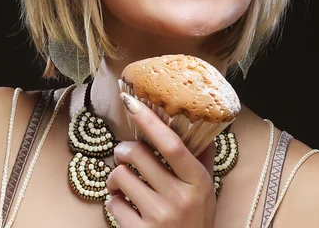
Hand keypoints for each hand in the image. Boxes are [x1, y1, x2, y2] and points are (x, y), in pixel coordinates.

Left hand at [105, 93, 215, 226]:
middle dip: (123, 150)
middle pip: (136, 154)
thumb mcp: (205, 190)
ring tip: (124, 185)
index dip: (149, 120)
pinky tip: (125, 207)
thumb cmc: (195, 219)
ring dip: (115, 178)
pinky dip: (113, 202)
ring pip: (119, 176)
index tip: (131, 102)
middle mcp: (180, 199)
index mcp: (198, 182)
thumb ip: (201, 157)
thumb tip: (199, 123)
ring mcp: (160, 218)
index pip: (172, 144)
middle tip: (125, 156)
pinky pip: (112, 203)